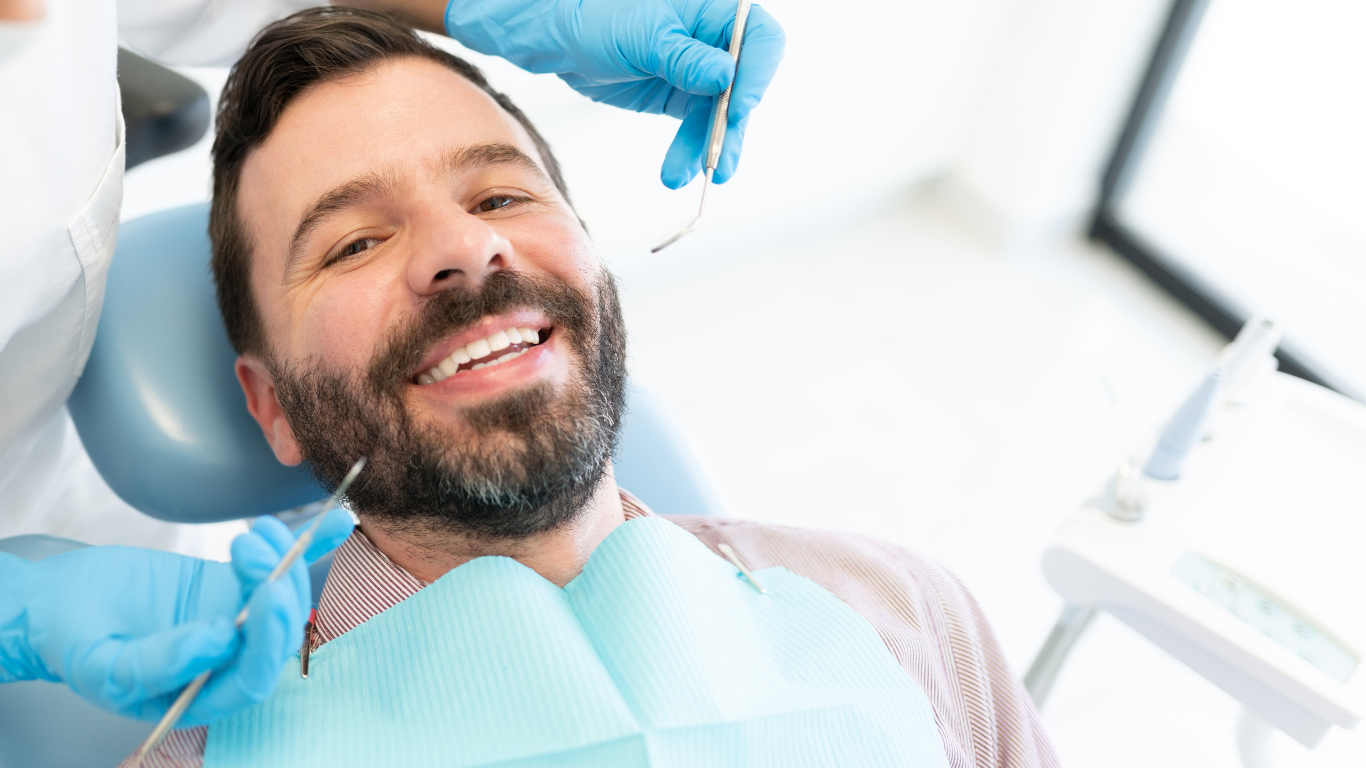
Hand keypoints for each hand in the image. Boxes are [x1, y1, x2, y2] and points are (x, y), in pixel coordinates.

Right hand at [0, 509, 352, 724]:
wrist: (57, 603)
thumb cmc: (72, 641)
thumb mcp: (100, 663)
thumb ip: (153, 664)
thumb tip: (218, 643)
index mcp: (198, 695)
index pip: (253, 677)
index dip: (268, 640)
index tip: (267, 594)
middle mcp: (226, 661)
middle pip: (277, 633)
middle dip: (278, 588)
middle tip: (253, 549)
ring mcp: (234, 620)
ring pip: (282, 596)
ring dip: (284, 560)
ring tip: (254, 532)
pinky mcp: (232, 586)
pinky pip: (277, 567)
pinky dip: (310, 544)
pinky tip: (338, 523)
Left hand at [443, 0, 784, 188]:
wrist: (555, 32)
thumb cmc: (594, 12)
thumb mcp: (642, 36)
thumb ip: (686, 58)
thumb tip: (726, 77)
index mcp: (713, 10)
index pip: (759, 40)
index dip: (756, 75)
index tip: (738, 109)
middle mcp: (712, 39)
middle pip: (743, 84)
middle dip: (729, 126)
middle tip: (718, 160)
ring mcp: (698, 68)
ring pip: (719, 114)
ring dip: (706, 147)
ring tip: (688, 176)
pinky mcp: (679, 94)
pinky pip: (696, 127)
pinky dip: (690, 149)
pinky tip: (679, 170)